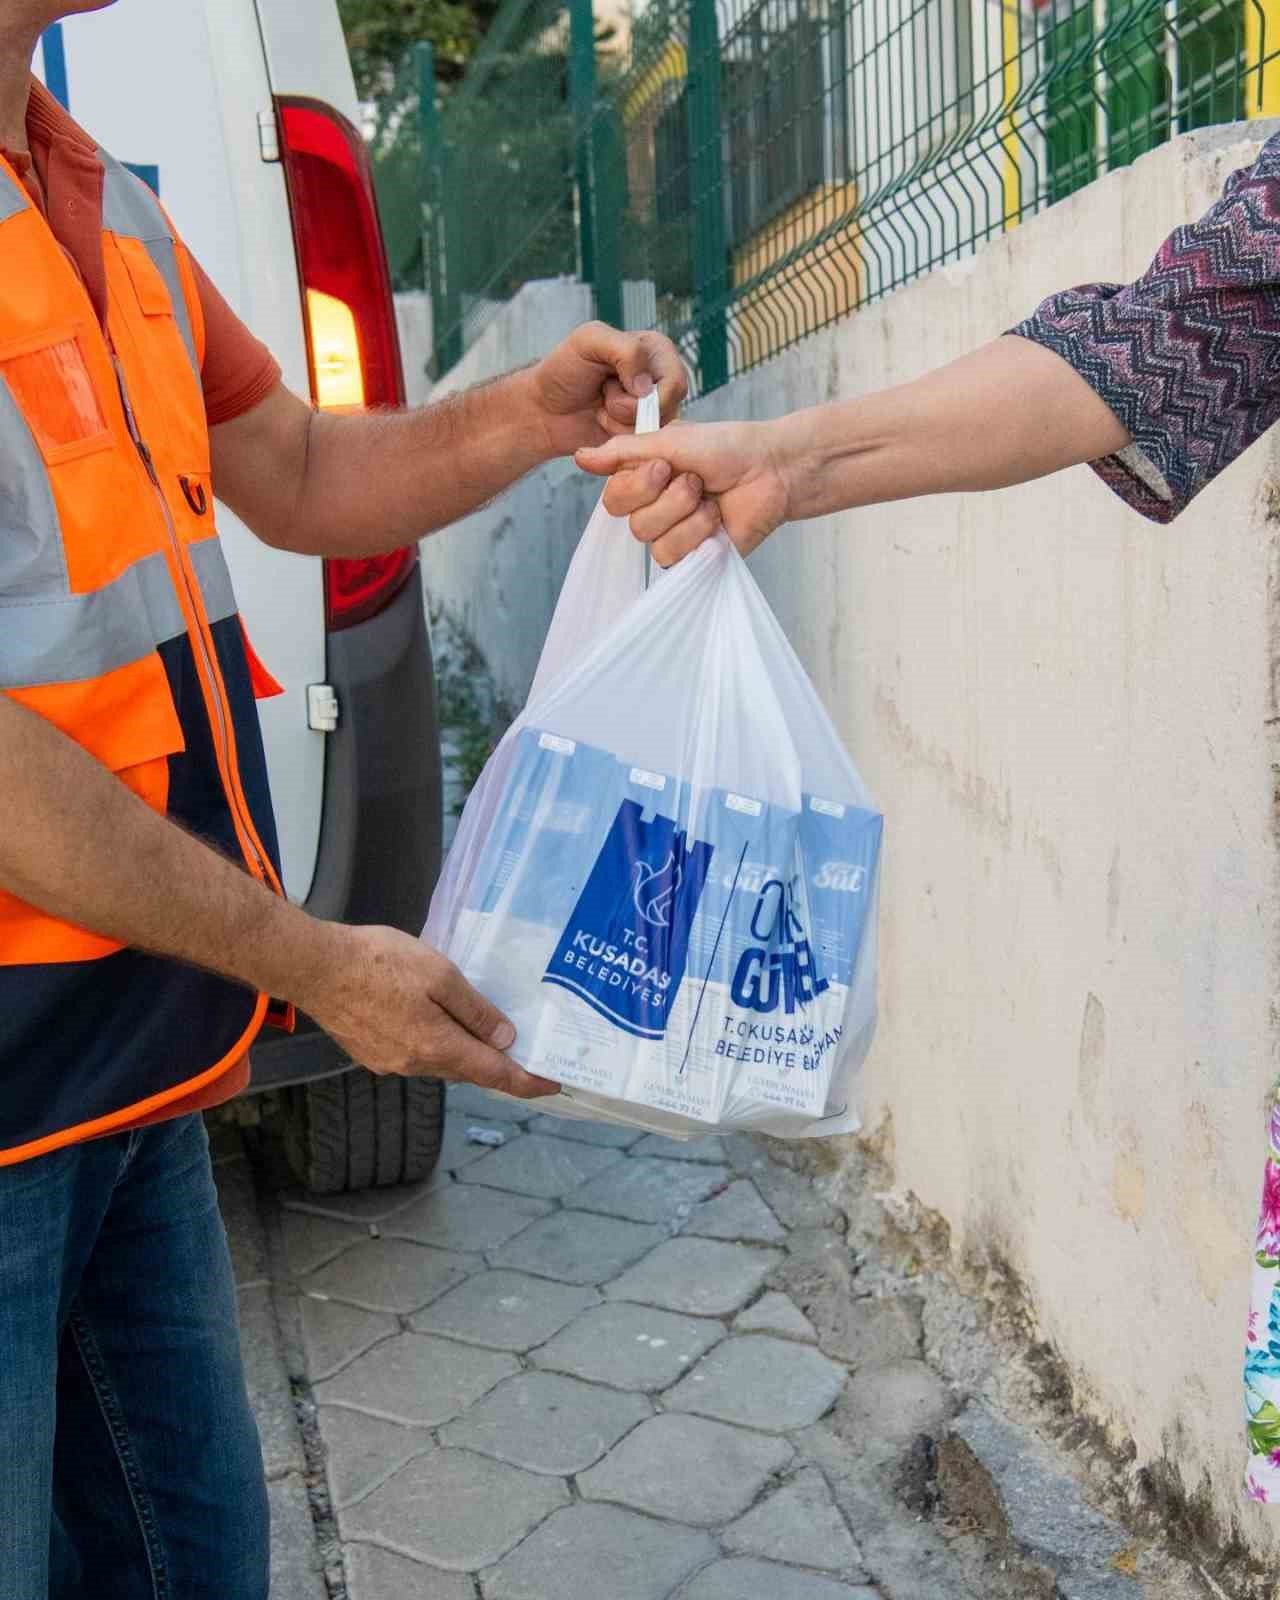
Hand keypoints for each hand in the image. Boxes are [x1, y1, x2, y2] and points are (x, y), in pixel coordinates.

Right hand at [303, 924, 557, 1098]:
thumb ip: (475, 1010)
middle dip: (496, 1064)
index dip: (527, 1081)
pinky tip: (434, 1021)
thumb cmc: (378, 962)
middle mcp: (415, 1064)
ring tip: (482, 1030)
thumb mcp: (440, 975)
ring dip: (462, 1051)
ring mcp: (389, 1062)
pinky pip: (415, 1054)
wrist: (313, 966)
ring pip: (440, 1061)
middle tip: (524, 1050)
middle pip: (467, 1070)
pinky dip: (434, 1043)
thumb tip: (505, 1040)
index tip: (553, 1084)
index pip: (494, 1074)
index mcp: (437, 1046)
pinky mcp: (370, 1052)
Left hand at [530, 321, 688, 456]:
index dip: (643, 389)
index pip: (675, 380)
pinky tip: (602, 424)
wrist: (544, 410)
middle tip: (605, 395)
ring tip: (602, 408)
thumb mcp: (590, 340)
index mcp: (656, 350)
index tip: (613, 381)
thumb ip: (626, 350)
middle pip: (668, 409)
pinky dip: (617, 439)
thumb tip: (647, 388)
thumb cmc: (563, 370)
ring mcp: (652, 412)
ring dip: (620, 423)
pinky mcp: (641, 436)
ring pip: (654, 431)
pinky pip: (642, 448)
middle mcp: (660, 380)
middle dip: (629, 407)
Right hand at [575, 419, 789, 562]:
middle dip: (668, 498)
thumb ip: (623, 452)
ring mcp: (674, 535)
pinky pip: (674, 557)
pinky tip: (717, 519)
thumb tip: (580, 458)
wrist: (771, 469)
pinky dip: (698, 533)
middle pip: (631, 522)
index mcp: (644, 481)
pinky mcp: (694, 556)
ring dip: (686, 514)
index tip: (665, 465)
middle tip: (694, 479)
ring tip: (710, 498)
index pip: (612, 499)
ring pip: (653, 541)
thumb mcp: (670, 440)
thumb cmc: (726, 448)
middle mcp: (654, 509)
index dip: (637, 485)